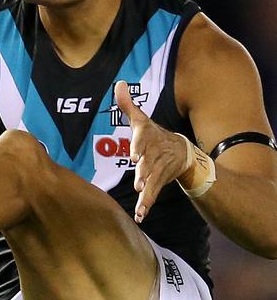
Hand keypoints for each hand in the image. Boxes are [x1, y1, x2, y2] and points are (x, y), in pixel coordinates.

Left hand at [114, 81, 189, 223]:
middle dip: (145, 173)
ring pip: (153, 181)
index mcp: (149, 138)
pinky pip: (153, 194)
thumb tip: (118, 83)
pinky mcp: (159, 181)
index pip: (143, 140)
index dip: (139, 147)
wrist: (182, 151)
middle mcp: (155, 154)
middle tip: (139, 182)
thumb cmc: (154, 135)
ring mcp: (158, 170)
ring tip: (141, 202)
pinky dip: (146, 205)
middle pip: (149, 164)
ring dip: (147, 193)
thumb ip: (128, 104)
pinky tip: (139, 216)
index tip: (134, 155)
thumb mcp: (142, 119)